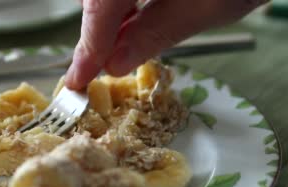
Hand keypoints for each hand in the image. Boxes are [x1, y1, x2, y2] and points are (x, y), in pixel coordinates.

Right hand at [65, 0, 267, 89]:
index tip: (78, 78)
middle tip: (103, 66)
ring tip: (123, 46)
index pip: (101, 5)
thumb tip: (115, 63)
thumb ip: (155, 33)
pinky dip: (127, 1)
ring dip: (112, 15)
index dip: (88, 45)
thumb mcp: (209, 6)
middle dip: (99, 28)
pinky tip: (137, 17)